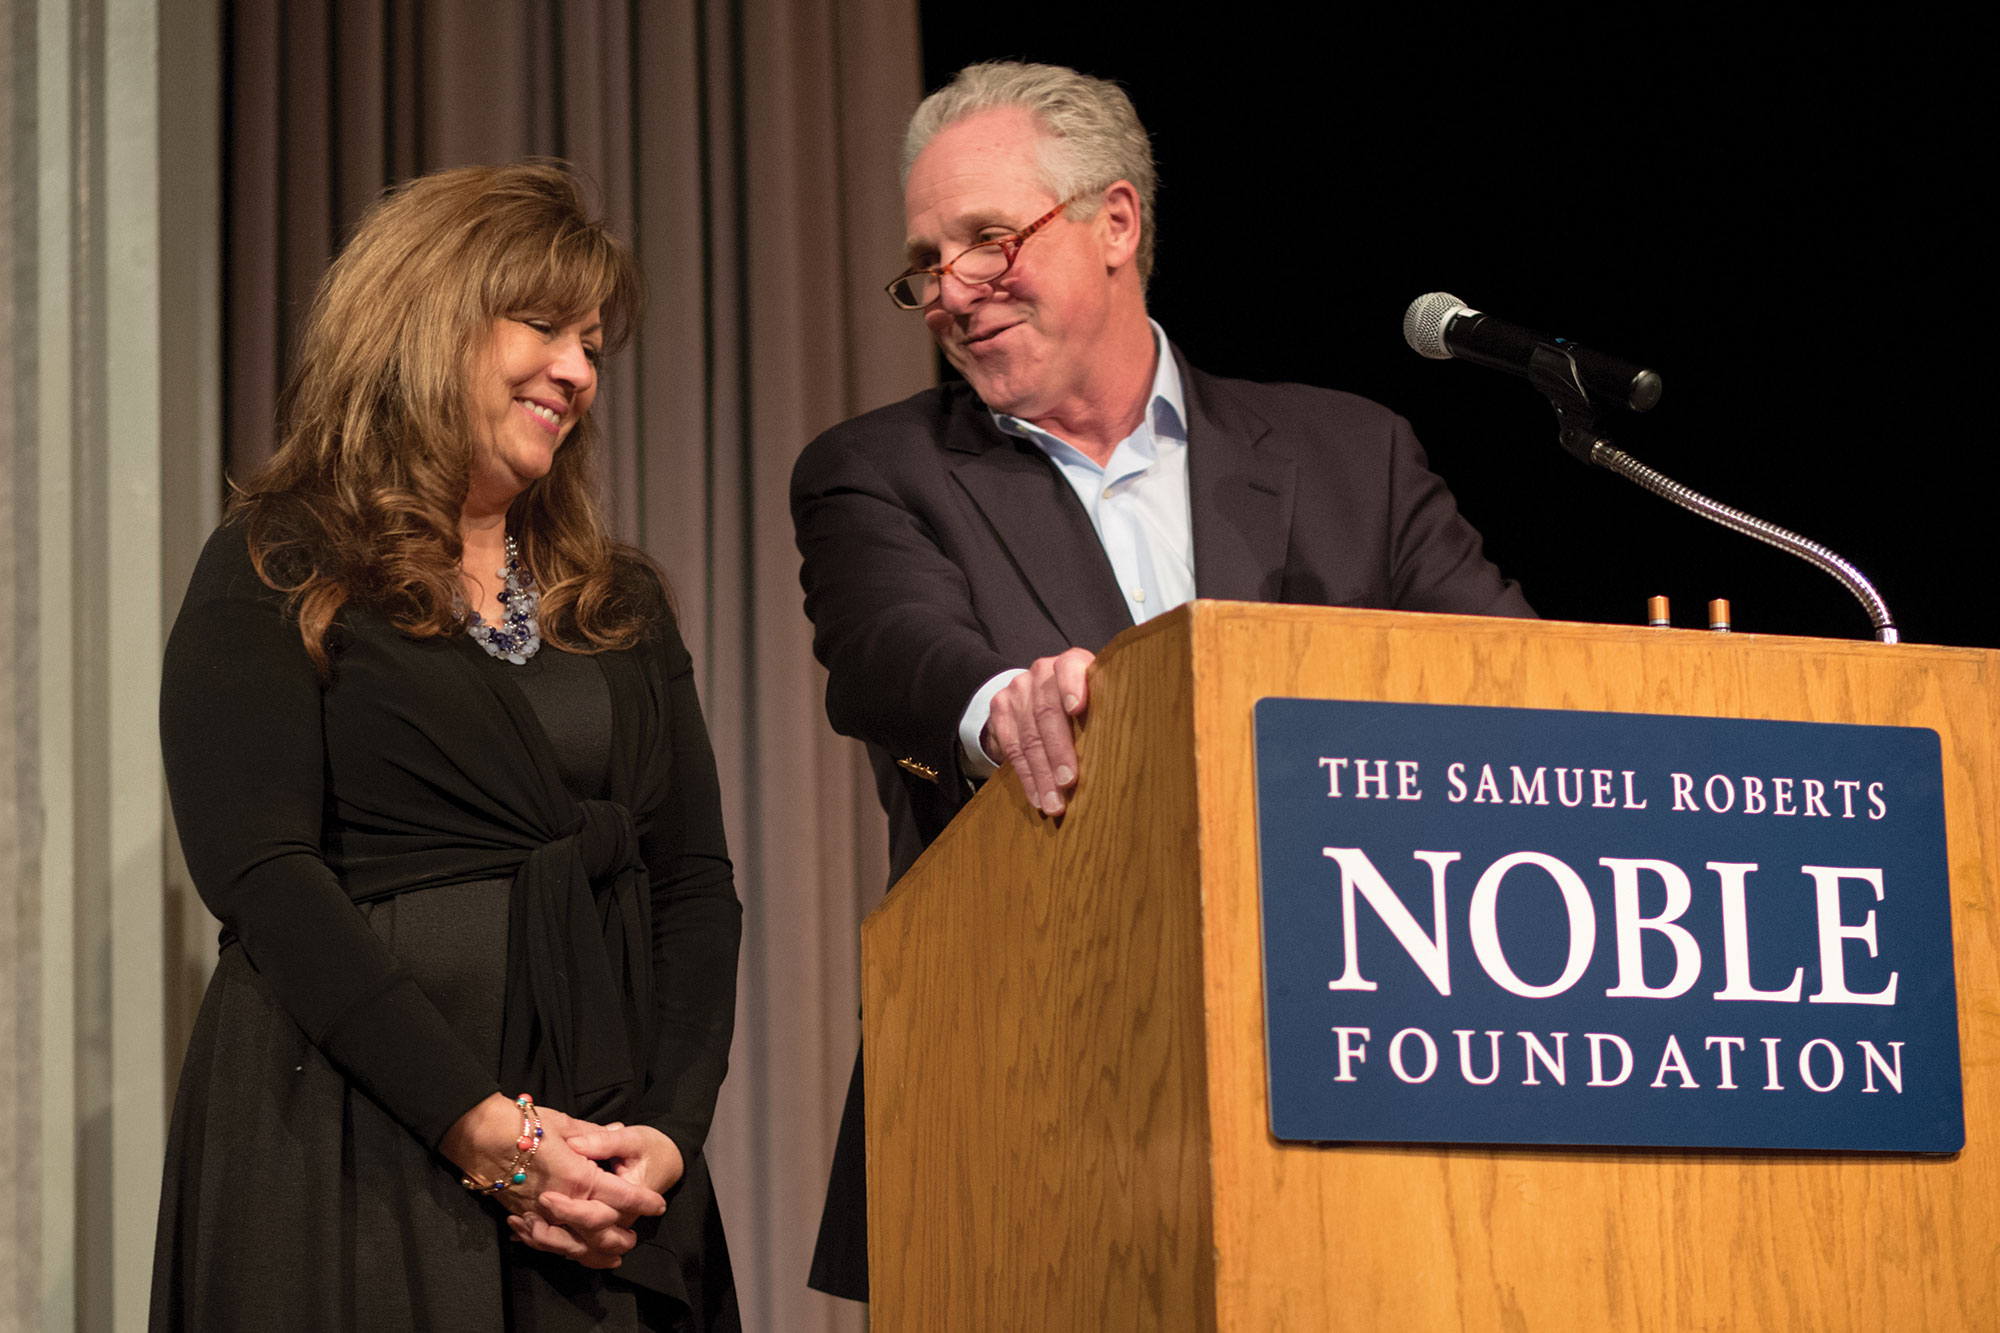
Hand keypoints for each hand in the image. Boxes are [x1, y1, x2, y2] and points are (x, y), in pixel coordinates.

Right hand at [442, 1095, 666, 1268]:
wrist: (477, 1134)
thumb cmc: (522, 1124)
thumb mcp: (563, 1123)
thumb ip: (592, 1135)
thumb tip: (614, 1133)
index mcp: (578, 1176)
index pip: (620, 1196)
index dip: (642, 1202)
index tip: (658, 1204)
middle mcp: (561, 1201)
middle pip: (600, 1230)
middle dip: (620, 1236)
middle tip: (634, 1238)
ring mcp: (539, 1214)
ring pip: (574, 1244)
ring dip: (594, 1253)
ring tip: (611, 1255)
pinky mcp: (522, 1218)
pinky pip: (546, 1242)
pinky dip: (562, 1250)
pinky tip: (572, 1252)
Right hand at [981, 647, 1094, 815]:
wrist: (1035, 697)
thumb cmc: (1083, 707)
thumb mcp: (1098, 701)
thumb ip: (1109, 714)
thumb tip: (1138, 753)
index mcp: (1072, 663)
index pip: (1070, 666)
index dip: (1073, 686)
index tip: (1077, 709)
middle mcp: (1042, 671)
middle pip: (1047, 712)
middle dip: (1058, 751)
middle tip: (1068, 781)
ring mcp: (1018, 689)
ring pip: (1029, 736)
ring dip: (1042, 774)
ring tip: (1055, 803)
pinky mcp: (1000, 708)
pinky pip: (1013, 747)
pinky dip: (1027, 776)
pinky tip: (1038, 796)